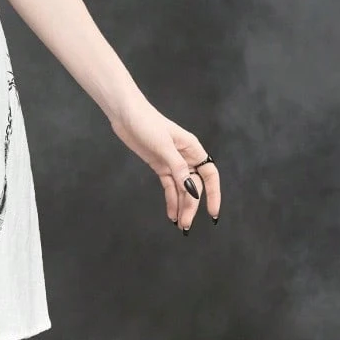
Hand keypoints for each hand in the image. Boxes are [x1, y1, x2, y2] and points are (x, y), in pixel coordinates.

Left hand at [107, 99, 220, 230]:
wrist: (125, 114)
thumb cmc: (147, 123)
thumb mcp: (164, 146)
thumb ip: (178, 168)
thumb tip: (192, 189)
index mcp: (192, 149)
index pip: (209, 175)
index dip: (213, 194)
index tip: (212, 212)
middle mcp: (185, 158)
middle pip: (194, 186)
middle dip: (192, 206)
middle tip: (186, 225)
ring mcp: (172, 163)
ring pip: (181, 189)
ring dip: (181, 207)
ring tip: (180, 225)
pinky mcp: (159, 166)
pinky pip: (169, 187)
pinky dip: (171, 200)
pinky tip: (171, 214)